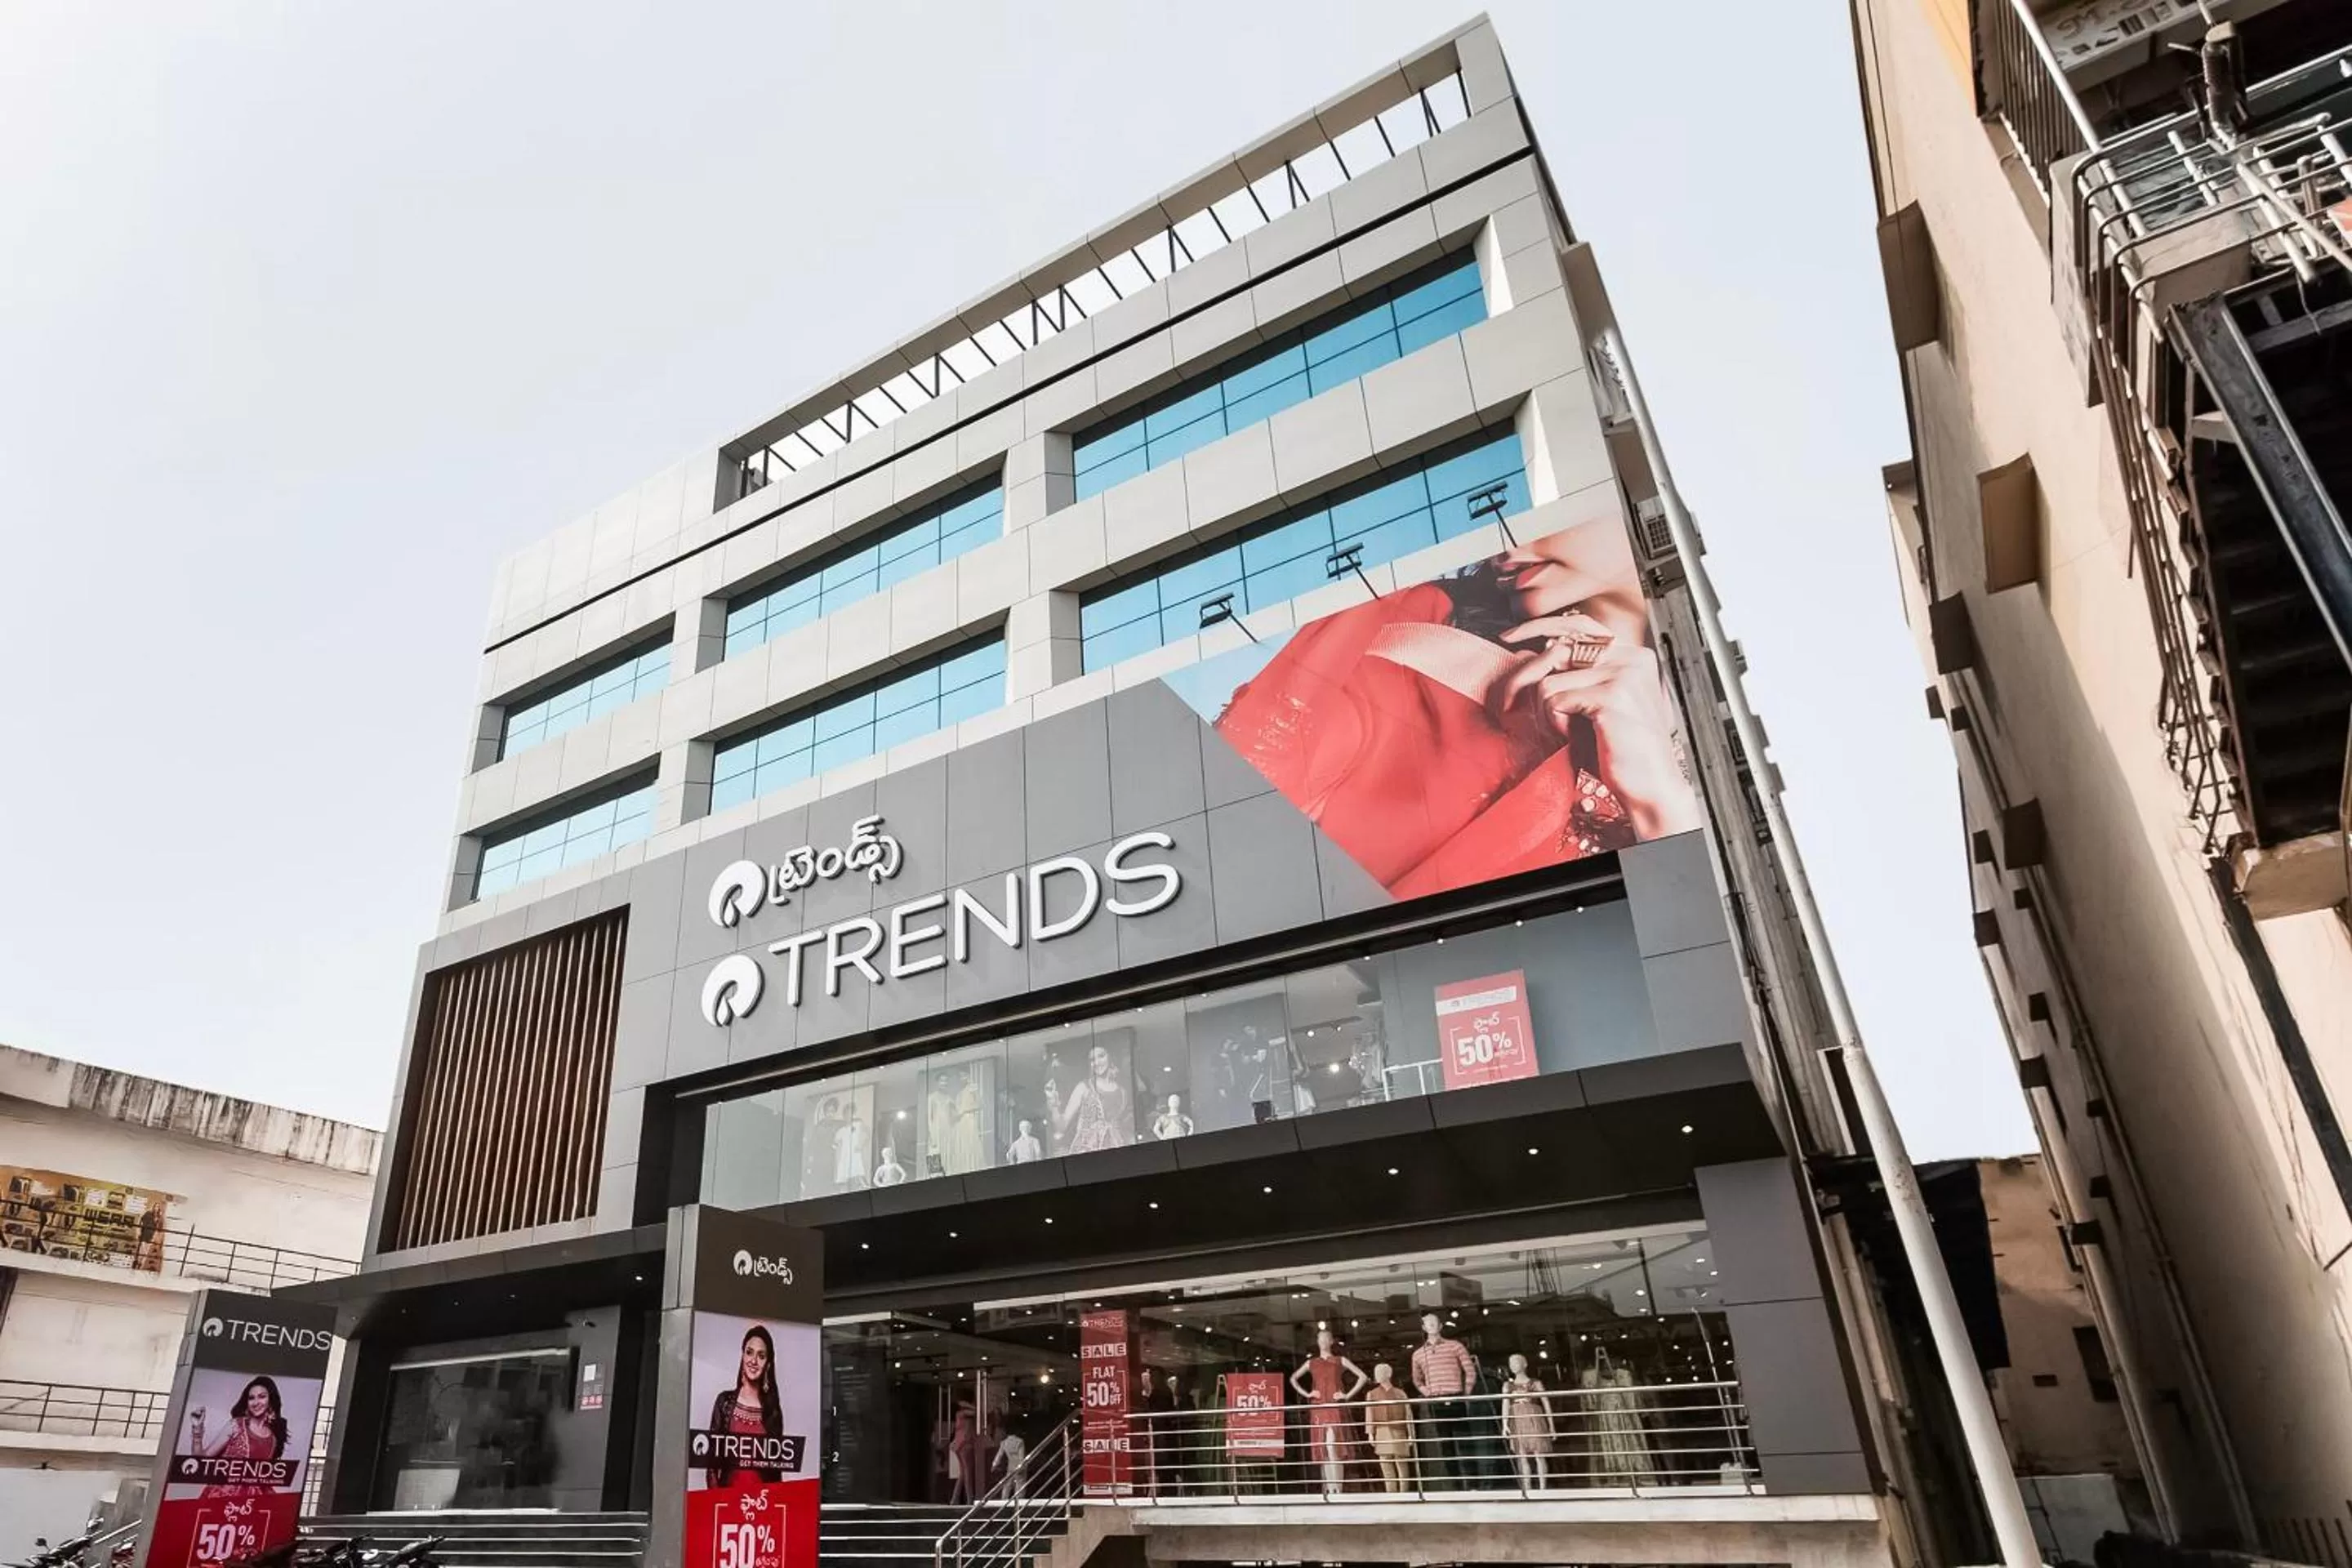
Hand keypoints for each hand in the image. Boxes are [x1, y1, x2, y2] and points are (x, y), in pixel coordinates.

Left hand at [1489, 634, 1699, 838]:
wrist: (1651, 787)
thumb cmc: (1619, 751)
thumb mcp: (1593, 706)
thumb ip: (1572, 678)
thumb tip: (1525, 655)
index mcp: (1632, 655)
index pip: (1579, 624)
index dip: (1540, 626)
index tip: (1509, 636)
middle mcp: (1631, 658)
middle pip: (1555, 650)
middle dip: (1524, 679)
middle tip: (1510, 705)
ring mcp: (1623, 675)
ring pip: (1549, 681)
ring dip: (1545, 714)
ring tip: (1563, 734)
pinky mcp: (1611, 696)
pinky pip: (1554, 701)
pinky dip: (1554, 725)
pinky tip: (1573, 739)